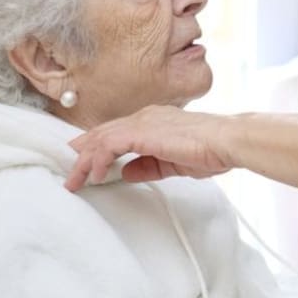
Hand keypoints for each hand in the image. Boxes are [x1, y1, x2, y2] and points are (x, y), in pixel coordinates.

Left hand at [65, 105, 233, 190]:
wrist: (226, 141)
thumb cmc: (210, 150)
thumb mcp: (172, 163)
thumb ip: (148, 165)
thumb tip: (126, 171)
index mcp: (154, 120)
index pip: (118, 130)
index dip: (98, 144)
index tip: (84, 157)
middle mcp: (145, 117)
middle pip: (104, 133)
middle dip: (84, 153)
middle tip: (71, 172)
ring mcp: (142, 123)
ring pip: (101, 139)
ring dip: (85, 161)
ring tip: (76, 180)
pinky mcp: (142, 132)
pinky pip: (109, 145)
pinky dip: (97, 160)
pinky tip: (95, 175)